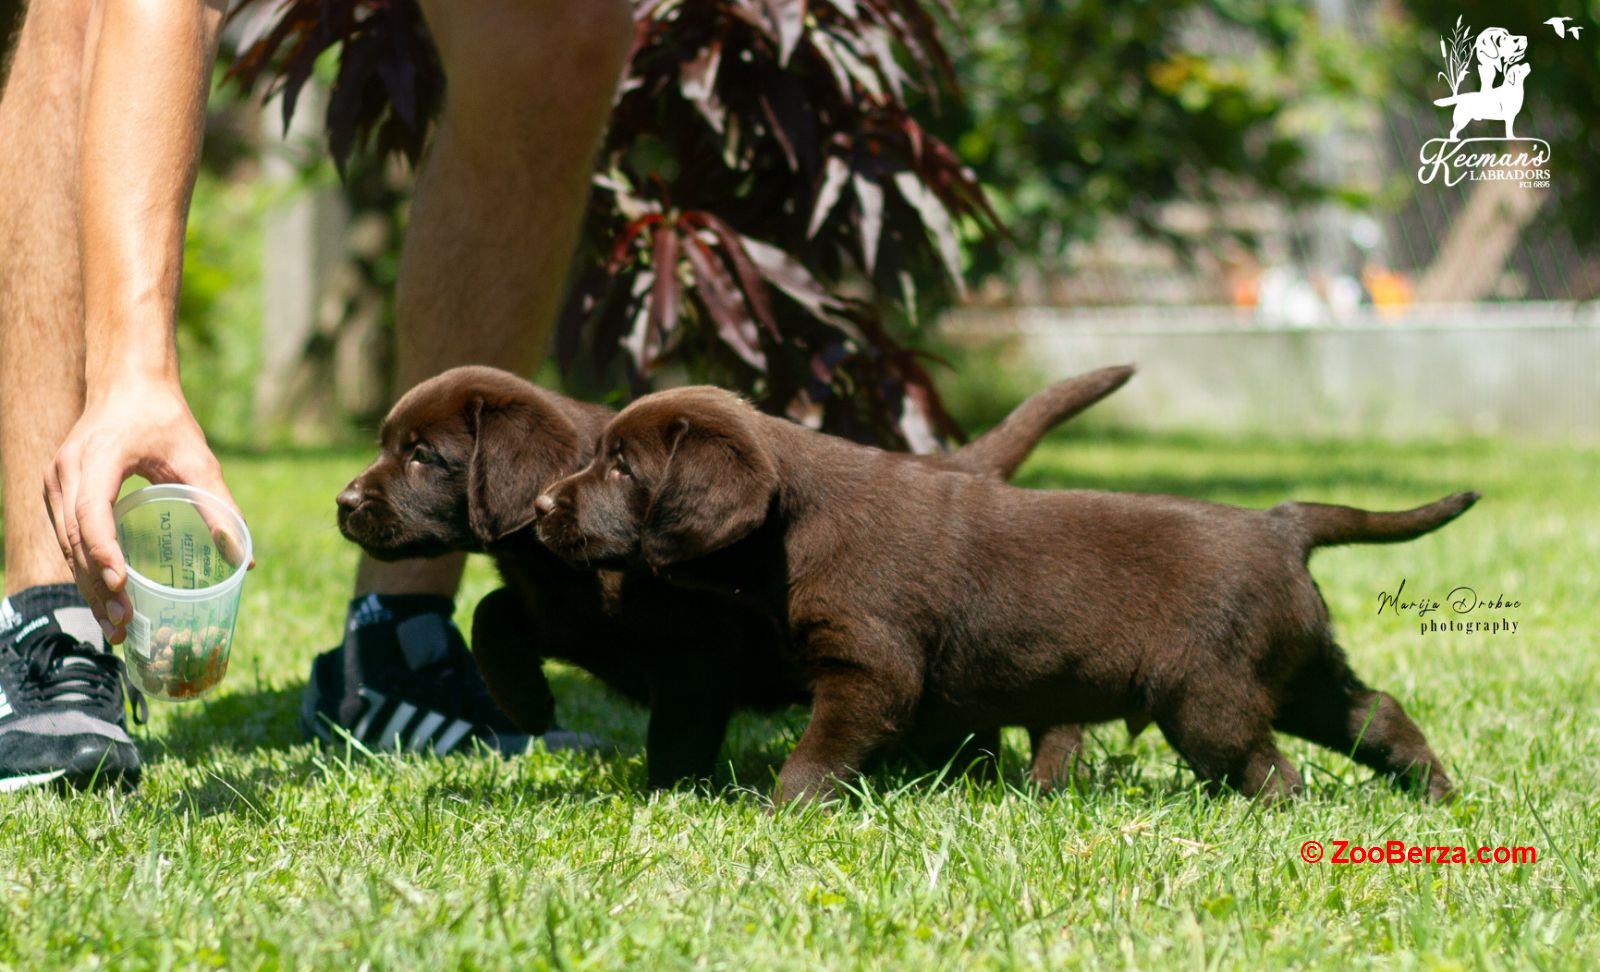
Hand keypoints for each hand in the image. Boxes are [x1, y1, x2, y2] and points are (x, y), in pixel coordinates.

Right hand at [42, 379, 242, 643]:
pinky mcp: (57, 492)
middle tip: (123, 625)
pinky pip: (65, 537)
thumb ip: (220, 505)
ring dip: (87, 586)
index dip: (103, 551)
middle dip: (97, 585)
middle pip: (74, 538)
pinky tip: (104, 599)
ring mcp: (55, 482)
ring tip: (115, 626)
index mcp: (98, 456)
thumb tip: (246, 559)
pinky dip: (83, 570)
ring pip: (65, 544)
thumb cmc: (165, 418)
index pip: (92, 511)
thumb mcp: (197, 459)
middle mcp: (66, 471)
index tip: (121, 585)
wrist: (128, 384)